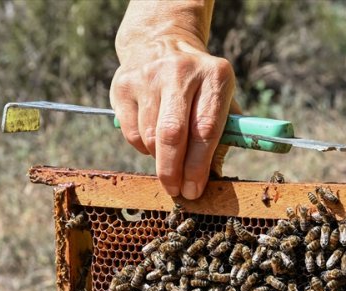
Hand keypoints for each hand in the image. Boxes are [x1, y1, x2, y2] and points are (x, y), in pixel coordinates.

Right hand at [110, 1, 235, 198]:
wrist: (161, 43)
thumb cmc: (200, 89)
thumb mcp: (221, 104)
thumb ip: (223, 141)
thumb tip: (210, 180)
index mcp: (215, 76)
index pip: (205, 129)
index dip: (198, 166)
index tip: (195, 190)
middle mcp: (180, 72)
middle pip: (172, 134)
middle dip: (173, 170)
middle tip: (176, 191)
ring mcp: (148, 76)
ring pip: (150, 137)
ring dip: (159, 160)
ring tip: (169, 159)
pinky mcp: (123, 85)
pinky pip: (131, 133)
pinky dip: (142, 147)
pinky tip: (152, 139)